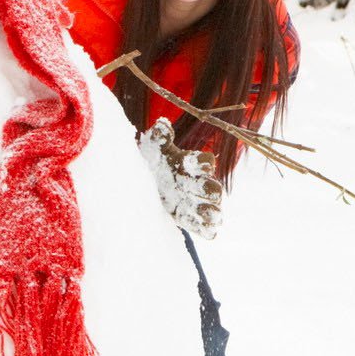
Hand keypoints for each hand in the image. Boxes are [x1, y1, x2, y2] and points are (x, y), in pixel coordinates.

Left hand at [140, 119, 222, 239]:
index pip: (203, 162)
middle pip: (212, 188)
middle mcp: (197, 183)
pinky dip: (206, 229)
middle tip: (203, 193)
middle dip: (210, 191)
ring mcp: (194, 203)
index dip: (202, 163)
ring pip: (212, 209)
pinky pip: (203, 227)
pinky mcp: (188, 219)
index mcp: (190, 164)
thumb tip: (162, 124)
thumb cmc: (154, 161)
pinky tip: (207, 231)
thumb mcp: (153, 148)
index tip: (196, 163)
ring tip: (213, 217)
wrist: (141, 184)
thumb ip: (159, 137)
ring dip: (213, 212)